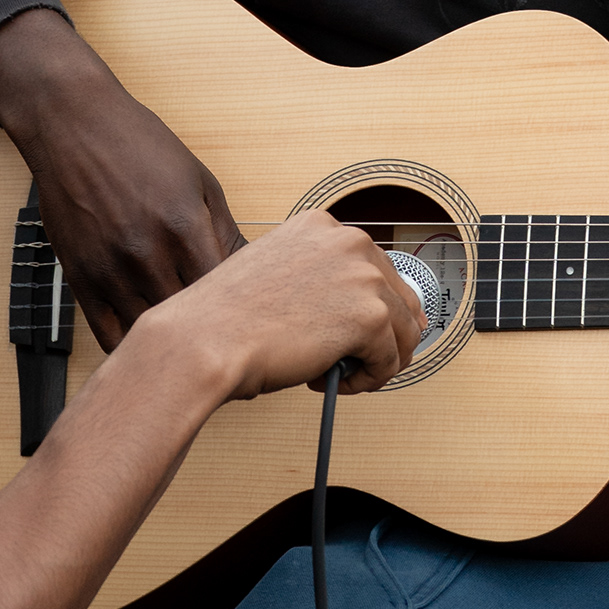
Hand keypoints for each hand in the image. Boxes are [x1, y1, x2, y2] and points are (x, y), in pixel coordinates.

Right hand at [0, 7, 246, 347]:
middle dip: (212, 335)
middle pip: (189, 321)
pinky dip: (132, 347)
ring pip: (149, 334)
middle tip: (228, 344)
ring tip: (192, 351)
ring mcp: (109, 269)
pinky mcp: (80, 279)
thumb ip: (225, 233)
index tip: (252, 323)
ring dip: (172, 346)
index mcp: (183, 226)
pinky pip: (107, 335)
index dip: (241, 315)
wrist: (74, 126)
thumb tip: (254, 273)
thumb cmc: (139, 146)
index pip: (223, 294)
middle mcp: (145, 252)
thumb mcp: (199, 181)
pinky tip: (150, 345)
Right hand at [137, 208, 425, 399]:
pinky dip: (369, 380)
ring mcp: (362, 275)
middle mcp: (347, 241)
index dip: (368, 305)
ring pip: (403, 330)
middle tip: (355, 361)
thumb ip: (317, 282)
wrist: (205, 341)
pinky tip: (334, 383)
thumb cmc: (227, 319)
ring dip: (378, 360)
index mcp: (320, 225)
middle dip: (383, 335)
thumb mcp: (277, 277)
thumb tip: (360, 311)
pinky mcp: (369, 315)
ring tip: (342, 376)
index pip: (373, 265)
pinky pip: (389, 360)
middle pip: (399, 295)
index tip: (358, 330)